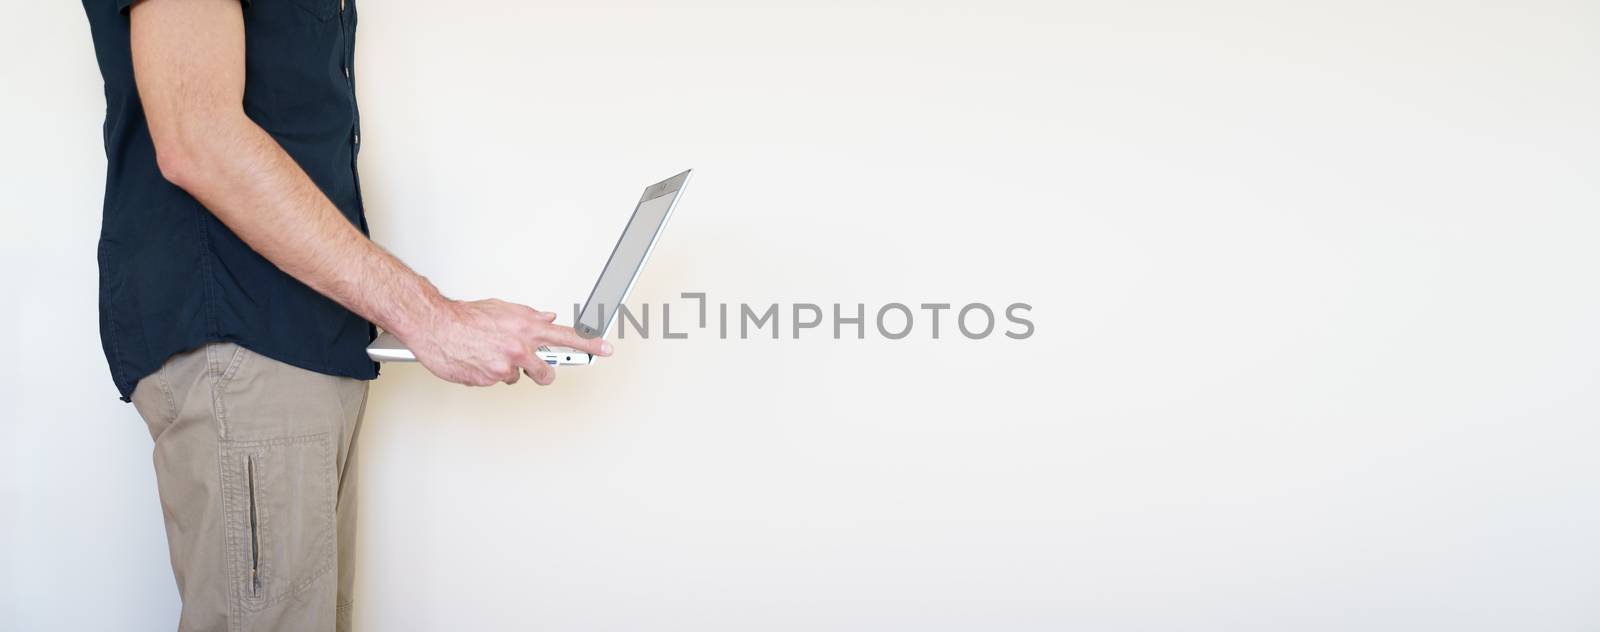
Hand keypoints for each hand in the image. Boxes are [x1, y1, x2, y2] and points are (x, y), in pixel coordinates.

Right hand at [400, 298, 612, 386]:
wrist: (436, 326)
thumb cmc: (466, 317)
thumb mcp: (503, 308)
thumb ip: (528, 316)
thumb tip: (547, 319)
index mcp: (526, 328)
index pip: (566, 336)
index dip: (589, 344)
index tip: (606, 349)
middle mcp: (519, 349)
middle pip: (546, 372)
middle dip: (541, 372)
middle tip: (529, 365)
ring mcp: (505, 367)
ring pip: (517, 377)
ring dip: (506, 369)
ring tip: (488, 353)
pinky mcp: (488, 380)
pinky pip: (495, 381)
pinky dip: (487, 373)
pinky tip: (476, 360)